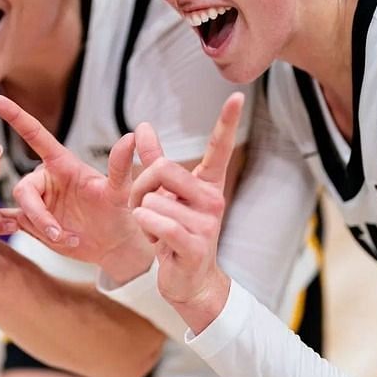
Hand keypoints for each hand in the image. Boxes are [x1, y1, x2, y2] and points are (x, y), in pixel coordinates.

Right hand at [0, 93, 150, 274]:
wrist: (112, 245)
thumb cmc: (117, 213)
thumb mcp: (120, 192)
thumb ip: (120, 166)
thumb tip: (131, 136)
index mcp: (61, 164)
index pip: (34, 135)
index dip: (14, 115)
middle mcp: (46, 180)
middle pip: (23, 189)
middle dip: (39, 214)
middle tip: (60, 233)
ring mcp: (38, 201)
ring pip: (22, 212)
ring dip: (42, 229)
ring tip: (67, 239)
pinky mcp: (31, 223)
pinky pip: (14, 224)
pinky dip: (18, 232)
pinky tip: (20, 237)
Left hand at [129, 92, 243, 328]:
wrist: (188, 281)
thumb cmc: (174, 233)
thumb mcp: (164, 194)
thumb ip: (154, 159)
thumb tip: (143, 125)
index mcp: (207, 184)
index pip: (220, 148)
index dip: (227, 122)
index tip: (237, 95)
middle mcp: (212, 199)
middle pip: (162, 169)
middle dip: (139, 186)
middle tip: (141, 206)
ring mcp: (207, 223)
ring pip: (152, 199)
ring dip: (141, 216)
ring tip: (154, 232)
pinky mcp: (195, 245)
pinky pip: (158, 221)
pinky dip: (145, 228)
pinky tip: (155, 242)